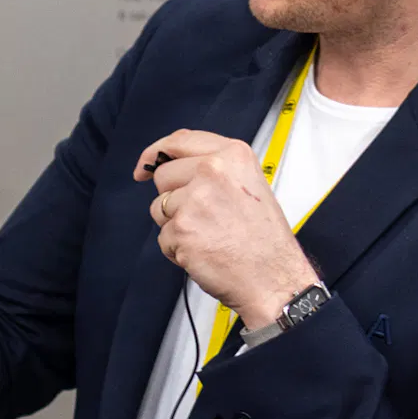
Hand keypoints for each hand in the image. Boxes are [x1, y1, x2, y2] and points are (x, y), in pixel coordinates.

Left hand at [136, 129, 319, 329]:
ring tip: (208, 236)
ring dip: (175, 225)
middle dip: (172, 198)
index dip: (156, 152)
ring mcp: (195, 199)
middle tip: (202, 218)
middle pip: (162, 176)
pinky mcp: (182, 228)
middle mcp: (213, 171)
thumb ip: (214, 168)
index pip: (180, 141)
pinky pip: (163, 237)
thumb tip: (173, 165)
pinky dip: (177, 249)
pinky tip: (204, 252)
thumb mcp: (249, 185)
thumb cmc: (264, 239)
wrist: (273, 277)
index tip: (144, 166)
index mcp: (232, 156)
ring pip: (158, 207)